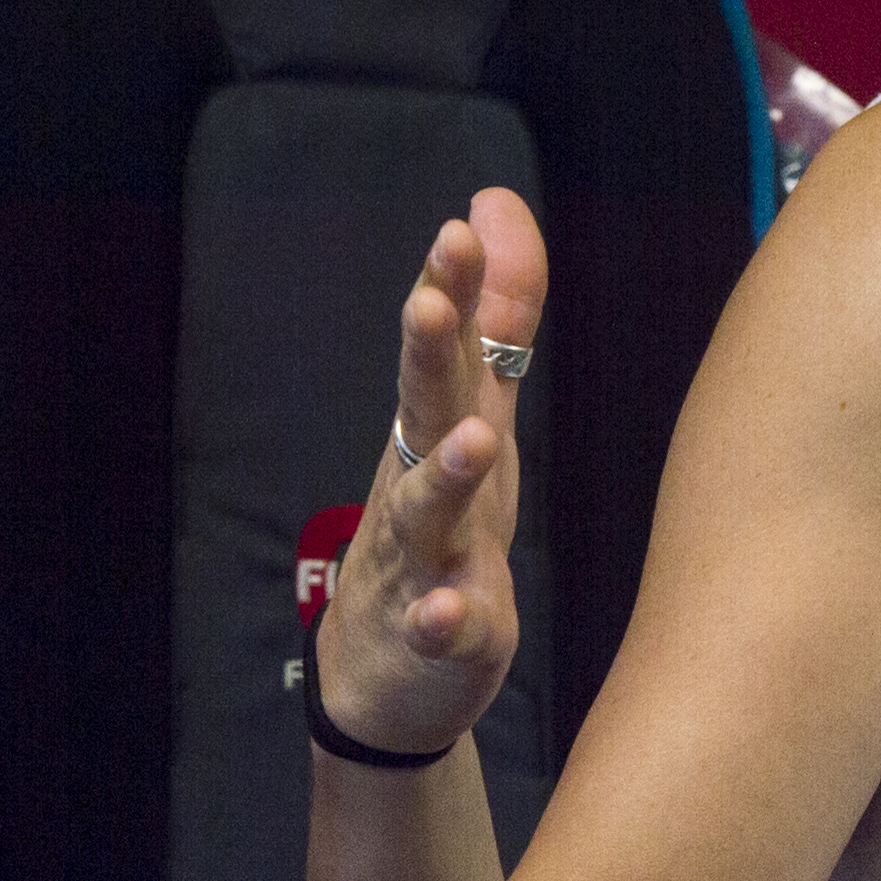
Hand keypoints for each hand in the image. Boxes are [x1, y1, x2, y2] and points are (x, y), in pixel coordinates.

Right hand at [313, 187, 549, 759]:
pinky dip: (442, 618)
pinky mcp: (437, 636)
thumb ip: (496, 317)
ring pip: (428, 514)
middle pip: (420, 411)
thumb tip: (492, 206)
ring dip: (447, 475)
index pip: (446, 349)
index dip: (453, 291)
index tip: (459, 228)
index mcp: (437, 431)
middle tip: (428, 301)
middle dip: (425, 355)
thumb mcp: (475, 415)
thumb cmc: (442, 527)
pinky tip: (452, 612)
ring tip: (476, 440)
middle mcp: (418, 484)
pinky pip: (437, 628)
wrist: (385, 674)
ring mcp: (421, 560)